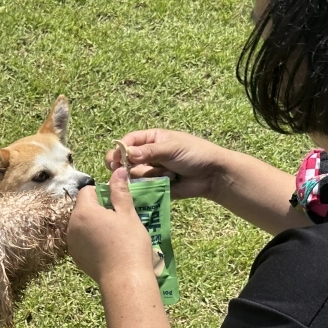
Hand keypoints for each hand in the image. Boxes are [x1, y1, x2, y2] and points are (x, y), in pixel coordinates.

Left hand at [67, 170, 156, 285]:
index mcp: (84, 211)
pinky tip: (107, 247)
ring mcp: (72, 242)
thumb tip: (117, 170)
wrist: (124, 278)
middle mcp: (72, 225)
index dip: (102, 193)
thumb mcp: (128, 214)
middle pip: (83, 207)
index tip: (117, 204)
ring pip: (82, 224)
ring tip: (114, 235)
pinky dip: (92, 239)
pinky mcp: (75, 256)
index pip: (87, 191)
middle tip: (118, 220)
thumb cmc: (129, 243)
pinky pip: (82, 240)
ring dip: (94, 224)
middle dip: (98, 209)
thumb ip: (119, 191)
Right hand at [106, 129, 228, 199]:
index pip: (129, 141)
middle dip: (122, 166)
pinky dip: (148, 188)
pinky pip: (143, 188)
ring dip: (142, 176)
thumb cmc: (195, 154)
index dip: (120, 149)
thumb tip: (127, 154)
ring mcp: (151, 171)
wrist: (213, 175)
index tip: (115, 159)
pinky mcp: (155, 186)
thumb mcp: (172, 148)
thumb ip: (149, 151)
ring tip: (163, 175)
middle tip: (119, 172)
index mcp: (152, 139)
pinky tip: (163, 184)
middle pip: (125, 160)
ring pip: (133, 175)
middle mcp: (148, 155)